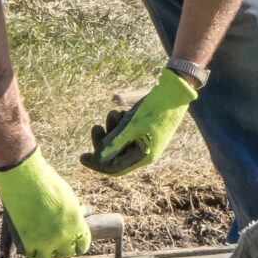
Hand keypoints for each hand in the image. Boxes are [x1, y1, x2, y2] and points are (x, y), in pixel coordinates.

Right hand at [0, 148, 91, 257]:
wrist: (24, 180)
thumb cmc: (47, 183)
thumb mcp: (69, 197)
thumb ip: (76, 212)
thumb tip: (84, 214)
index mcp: (76, 225)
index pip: (83, 246)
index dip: (78, 244)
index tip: (73, 242)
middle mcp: (63, 236)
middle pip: (66, 254)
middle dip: (63, 248)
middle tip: (57, 242)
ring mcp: (44, 242)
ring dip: (46, 252)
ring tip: (42, 244)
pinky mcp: (27, 244)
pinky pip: (31, 256)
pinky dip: (31, 250)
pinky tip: (31, 242)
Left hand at [81, 67, 199, 175]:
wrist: (176, 89)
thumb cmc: (155, 108)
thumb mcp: (131, 126)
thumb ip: (114, 143)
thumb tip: (98, 158)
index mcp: (144, 157)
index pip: (115, 168)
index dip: (97, 164)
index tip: (81, 157)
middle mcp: (145, 152)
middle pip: (115, 156)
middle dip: (103, 142)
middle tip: (95, 127)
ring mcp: (146, 141)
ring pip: (119, 142)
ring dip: (112, 128)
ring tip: (114, 113)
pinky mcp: (145, 129)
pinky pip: (126, 132)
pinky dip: (120, 123)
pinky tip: (122, 111)